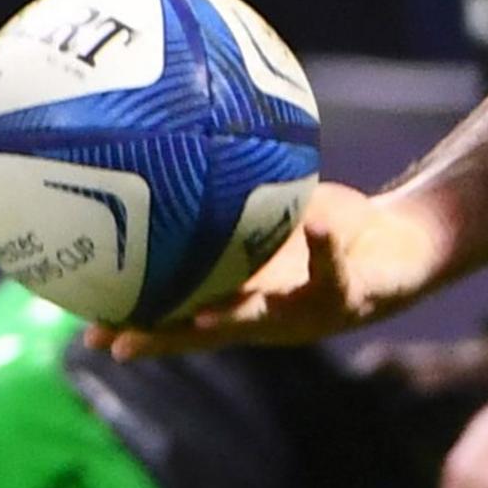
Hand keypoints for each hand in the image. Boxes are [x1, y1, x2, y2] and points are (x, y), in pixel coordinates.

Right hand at [94, 181, 447, 358]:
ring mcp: (307, 308)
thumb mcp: (273, 213)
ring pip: (263, 319)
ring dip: (231, 319)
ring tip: (198, 316)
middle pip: (205, 335)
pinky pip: (333, 265)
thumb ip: (232, 199)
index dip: (134, 328)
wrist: (400, 246)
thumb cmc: (326, 228)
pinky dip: (322, 244)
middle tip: (115, 341)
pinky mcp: (351, 291)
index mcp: (241, 300)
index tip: (87, 333)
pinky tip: (309, 219)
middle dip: (161, 340)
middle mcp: (268, 314)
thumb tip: (178, 146)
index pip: (177, 321)